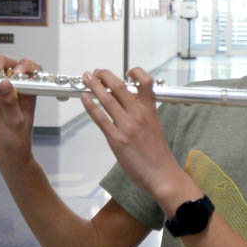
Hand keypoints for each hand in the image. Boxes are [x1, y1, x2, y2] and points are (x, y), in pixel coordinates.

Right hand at [0, 55, 38, 168]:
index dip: (24, 66)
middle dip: (1, 64)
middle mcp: (14, 91)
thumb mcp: (16, 123)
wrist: (7, 157)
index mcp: (27, 94)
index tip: (16, 70)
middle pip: (9, 68)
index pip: (30, 72)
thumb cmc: (18, 142)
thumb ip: (10, 103)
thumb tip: (5, 83)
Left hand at [81, 68, 188, 202]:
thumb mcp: (155, 127)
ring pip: (107, 99)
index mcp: (150, 110)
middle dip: (105, 76)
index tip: (126, 72)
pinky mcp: (116, 139)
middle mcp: (139, 114)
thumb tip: (129, 106)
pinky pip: (100, 118)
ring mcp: (127, 126)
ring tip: (86, 78)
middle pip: (120, 86)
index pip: (145, 82)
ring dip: (94, 86)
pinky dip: (90, 106)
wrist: (162, 174)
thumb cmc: (159, 155)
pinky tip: (84, 98)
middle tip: (96, 72)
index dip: (135, 72)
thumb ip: (143, 115)